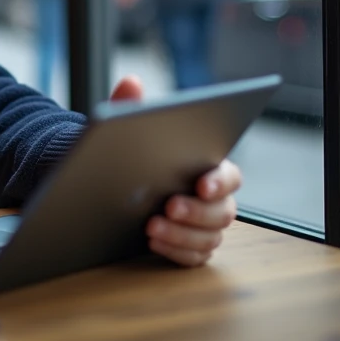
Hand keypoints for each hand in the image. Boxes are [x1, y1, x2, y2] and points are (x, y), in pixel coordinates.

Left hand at [107, 76, 239, 265]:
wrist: (109, 186)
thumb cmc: (130, 154)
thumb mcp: (127, 128)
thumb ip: (130, 105)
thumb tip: (131, 82)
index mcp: (207, 167)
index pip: (230, 176)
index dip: (220, 181)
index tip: (201, 184)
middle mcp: (211, 200)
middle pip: (223, 212)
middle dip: (197, 211)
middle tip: (169, 205)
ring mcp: (202, 227)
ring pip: (209, 238)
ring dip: (183, 234)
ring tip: (152, 225)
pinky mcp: (188, 248)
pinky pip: (193, 258)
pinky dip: (176, 251)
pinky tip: (153, 241)